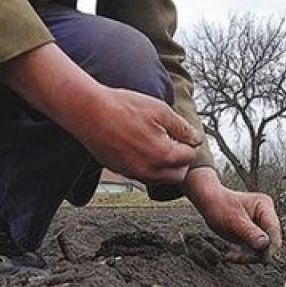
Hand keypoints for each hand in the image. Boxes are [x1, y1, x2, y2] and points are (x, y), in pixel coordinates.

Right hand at [77, 88, 202, 183]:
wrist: (89, 112)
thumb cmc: (123, 107)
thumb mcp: (160, 110)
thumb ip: (182, 128)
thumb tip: (196, 139)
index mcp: (163, 155)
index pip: (189, 157)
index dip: (190, 143)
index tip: (185, 133)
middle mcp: (150, 171)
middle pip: (178, 175)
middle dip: (182, 161)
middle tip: (176, 142)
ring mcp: (133, 173)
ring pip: (160, 179)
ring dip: (166, 166)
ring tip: (160, 144)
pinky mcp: (121, 171)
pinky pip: (143, 176)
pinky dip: (150, 168)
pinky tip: (143, 148)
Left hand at [183, 168, 281, 262]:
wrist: (210, 203)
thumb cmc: (220, 206)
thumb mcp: (233, 221)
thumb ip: (250, 232)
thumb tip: (265, 244)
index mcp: (265, 207)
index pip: (274, 230)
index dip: (270, 246)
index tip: (261, 259)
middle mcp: (266, 216)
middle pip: (271, 241)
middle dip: (256, 253)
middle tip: (238, 258)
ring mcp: (261, 226)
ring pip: (263, 249)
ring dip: (248, 256)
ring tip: (230, 256)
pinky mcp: (254, 235)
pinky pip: (254, 250)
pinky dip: (243, 255)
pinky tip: (230, 255)